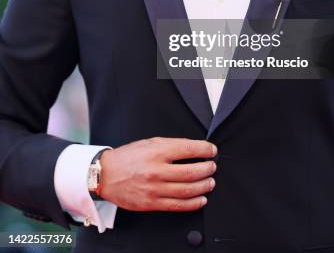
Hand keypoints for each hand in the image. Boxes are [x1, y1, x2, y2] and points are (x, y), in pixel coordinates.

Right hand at [99, 137, 216, 211]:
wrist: (105, 175)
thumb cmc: (127, 157)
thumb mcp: (149, 142)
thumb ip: (171, 145)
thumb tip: (193, 148)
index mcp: (156, 151)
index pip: (188, 149)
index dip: (205, 149)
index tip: (212, 150)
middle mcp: (156, 170)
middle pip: (191, 171)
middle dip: (207, 169)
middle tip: (212, 166)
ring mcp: (154, 189)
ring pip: (187, 190)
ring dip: (204, 186)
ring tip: (210, 182)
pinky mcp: (151, 203)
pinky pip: (177, 205)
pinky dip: (193, 203)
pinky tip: (201, 198)